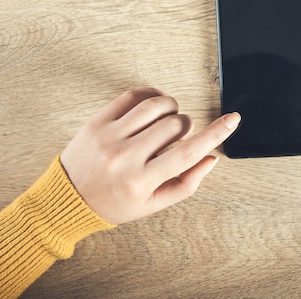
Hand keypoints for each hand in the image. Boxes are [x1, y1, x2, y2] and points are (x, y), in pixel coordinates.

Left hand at [60, 88, 240, 223]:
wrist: (67, 199)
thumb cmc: (113, 203)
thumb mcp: (153, 204)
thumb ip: (186, 182)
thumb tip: (211, 158)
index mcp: (142, 181)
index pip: (188, 153)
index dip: (216, 134)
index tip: (233, 119)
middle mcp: (126, 157)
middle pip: (175, 125)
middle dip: (185, 125)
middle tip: (179, 133)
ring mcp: (109, 137)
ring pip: (156, 106)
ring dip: (171, 107)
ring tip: (168, 117)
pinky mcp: (97, 121)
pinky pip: (132, 96)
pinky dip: (151, 96)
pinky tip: (153, 106)